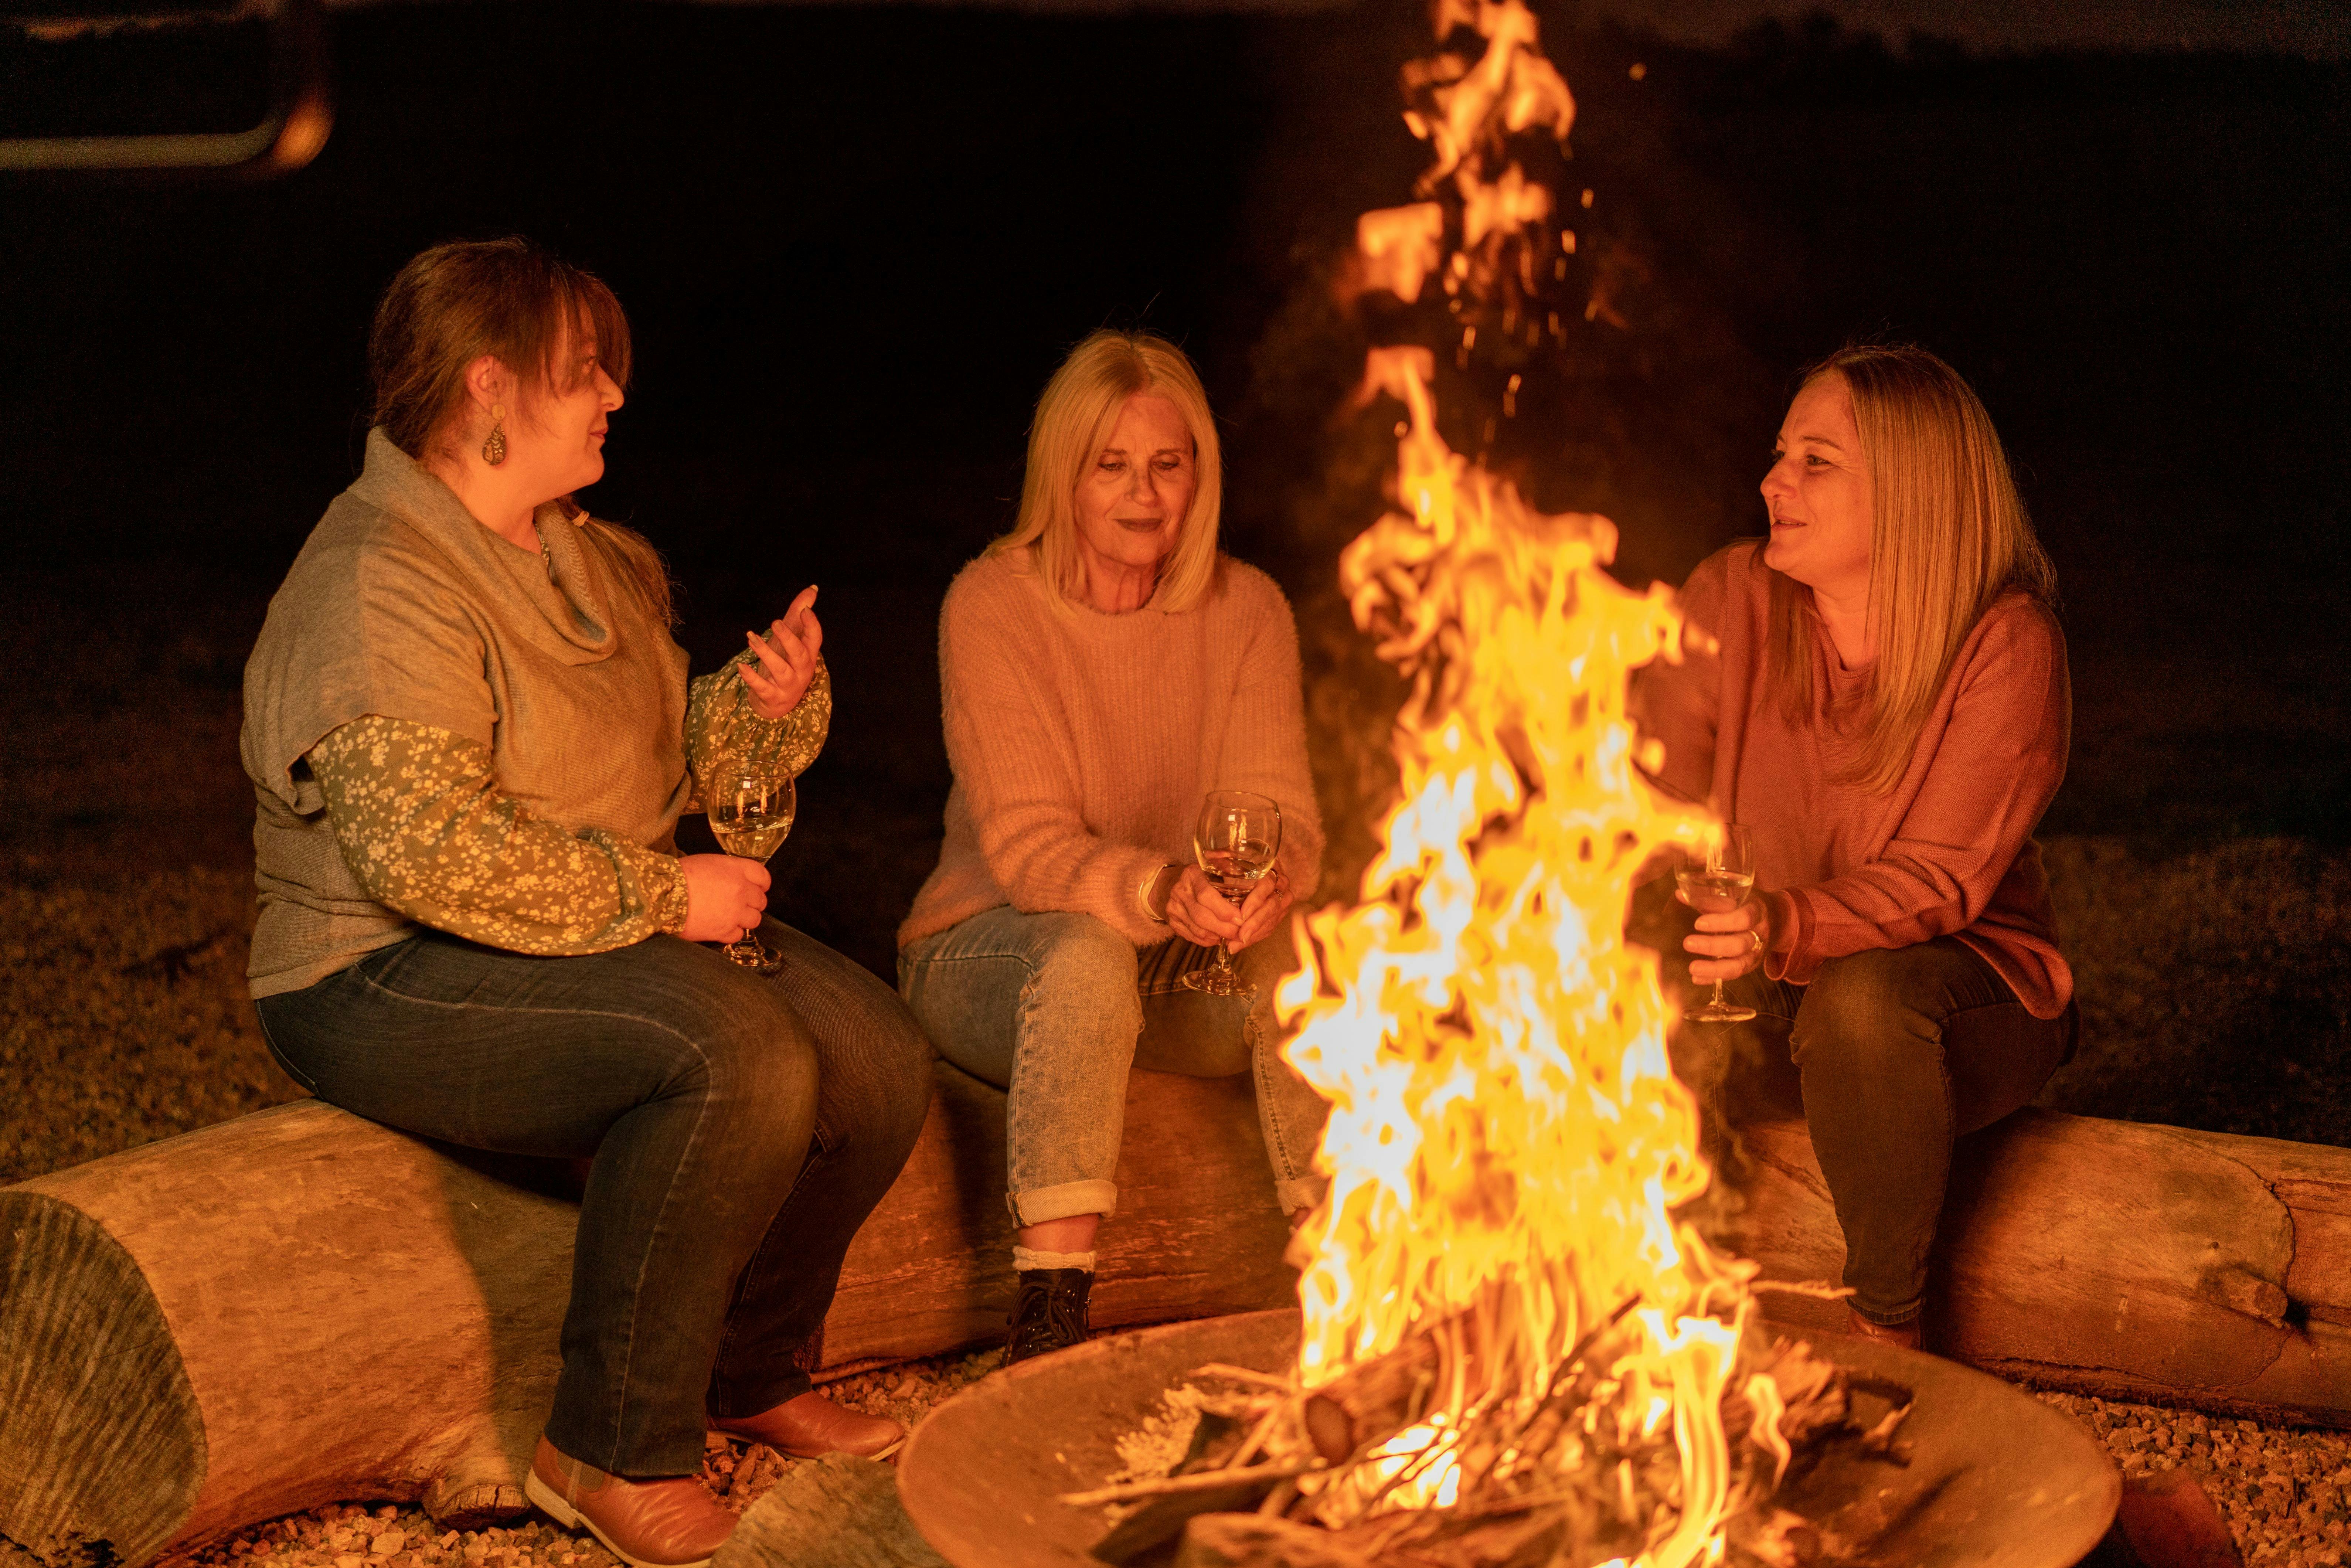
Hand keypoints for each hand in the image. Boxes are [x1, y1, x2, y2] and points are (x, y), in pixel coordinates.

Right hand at [679, 853, 770, 943]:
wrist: (664, 895)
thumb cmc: (680, 875)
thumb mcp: (708, 862)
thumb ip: (728, 871)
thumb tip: (733, 879)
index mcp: (737, 870)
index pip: (763, 876)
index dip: (761, 884)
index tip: (757, 887)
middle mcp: (741, 891)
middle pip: (760, 900)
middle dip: (752, 902)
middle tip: (738, 904)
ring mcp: (735, 912)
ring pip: (754, 919)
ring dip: (744, 918)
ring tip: (730, 916)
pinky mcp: (724, 930)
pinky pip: (738, 935)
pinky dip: (731, 932)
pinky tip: (720, 927)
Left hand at [741, 585, 823, 718]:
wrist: (778, 703)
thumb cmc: (786, 663)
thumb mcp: (793, 639)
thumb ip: (799, 614)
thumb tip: (812, 588)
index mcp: (808, 654)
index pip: (814, 639)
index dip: (812, 625)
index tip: (805, 610)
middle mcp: (802, 670)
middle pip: (799, 655)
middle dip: (789, 639)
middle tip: (776, 622)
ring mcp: (788, 685)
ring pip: (780, 669)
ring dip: (766, 653)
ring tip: (751, 638)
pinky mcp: (772, 696)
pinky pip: (762, 687)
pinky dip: (751, 678)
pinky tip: (741, 667)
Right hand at [1166, 865, 1293, 951]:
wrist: (1174, 882)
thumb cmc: (1204, 875)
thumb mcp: (1217, 866)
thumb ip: (1234, 870)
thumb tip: (1265, 877)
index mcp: (1192, 874)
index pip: (1207, 895)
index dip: (1225, 910)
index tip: (1242, 918)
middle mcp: (1179, 891)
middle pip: (1203, 917)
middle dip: (1226, 929)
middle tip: (1242, 933)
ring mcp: (1173, 908)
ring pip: (1198, 930)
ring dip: (1218, 936)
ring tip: (1234, 936)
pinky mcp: (1172, 922)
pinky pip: (1192, 937)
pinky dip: (1208, 941)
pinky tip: (1218, 938)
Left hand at [1681, 890, 1769, 985]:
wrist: (1778, 921)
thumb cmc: (1749, 906)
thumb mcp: (1737, 898)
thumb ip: (1711, 899)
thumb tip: (1680, 895)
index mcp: (1757, 912)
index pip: (1744, 918)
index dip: (1722, 922)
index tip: (1698, 924)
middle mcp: (1759, 935)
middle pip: (1739, 944)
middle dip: (1713, 946)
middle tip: (1688, 943)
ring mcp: (1756, 953)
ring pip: (1738, 965)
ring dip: (1714, 968)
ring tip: (1692, 968)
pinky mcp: (1750, 966)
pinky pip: (1733, 975)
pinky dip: (1714, 978)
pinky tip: (1696, 978)